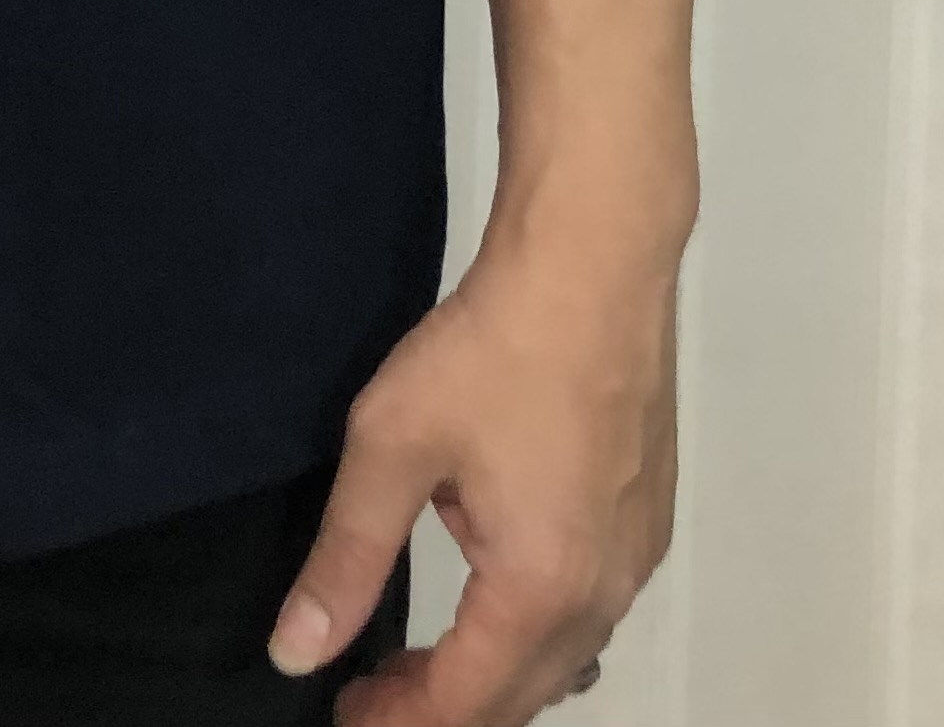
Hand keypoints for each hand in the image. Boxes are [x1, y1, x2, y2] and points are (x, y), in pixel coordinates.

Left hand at [267, 211, 680, 724]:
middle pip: (521, 695)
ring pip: (563, 657)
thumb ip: (346, 556)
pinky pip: (589, 610)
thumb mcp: (394, 445)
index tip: (342, 719)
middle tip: (366, 694)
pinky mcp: (647, 516)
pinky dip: (534, 630)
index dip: (398, 723)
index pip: (465, 703)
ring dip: (490, 672)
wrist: (594, 264)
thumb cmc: (492, 349)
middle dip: (441, 709)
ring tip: (417, 657)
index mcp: (542, 589)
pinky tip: (491, 593)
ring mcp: (635, 555)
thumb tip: (296, 651)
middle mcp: (603, 593)